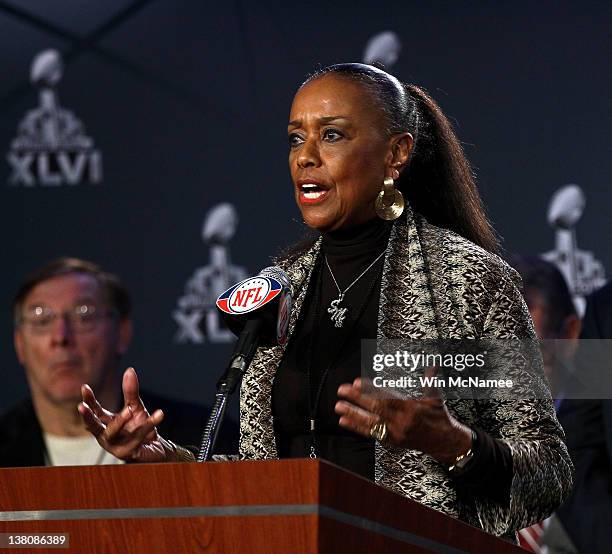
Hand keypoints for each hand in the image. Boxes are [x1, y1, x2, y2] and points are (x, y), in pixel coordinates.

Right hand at [78, 367, 177, 462]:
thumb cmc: (140, 427)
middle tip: (81, 407)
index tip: (84, 387)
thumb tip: (129, 370)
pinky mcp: (129, 453)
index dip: (89, 401)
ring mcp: (115, 447)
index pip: (94, 412)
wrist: (155, 447)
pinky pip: (137, 437)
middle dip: (87, 417)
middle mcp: (107, 436)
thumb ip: (130, 391)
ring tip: (130, 410)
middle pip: (93, 427)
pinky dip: (148, 425)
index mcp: (105, 424)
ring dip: (120, 421)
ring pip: (113, 433)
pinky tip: (159, 414)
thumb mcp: (135, 406)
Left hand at [335, 373, 471, 464]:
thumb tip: (434, 364)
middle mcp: (402, 421)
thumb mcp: (436, 397)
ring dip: (352, 414)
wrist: (444, 442)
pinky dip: (357, 427)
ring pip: (370, 423)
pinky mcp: (391, 442)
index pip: (387, 397)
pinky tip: (344, 421)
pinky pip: (371, 433)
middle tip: (342, 390)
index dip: (371, 389)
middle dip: (357, 399)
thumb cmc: (439, 416)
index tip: (357, 381)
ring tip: (338, 406)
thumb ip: (431, 380)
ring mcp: (396, 433)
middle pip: (376, 409)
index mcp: (411, 408)